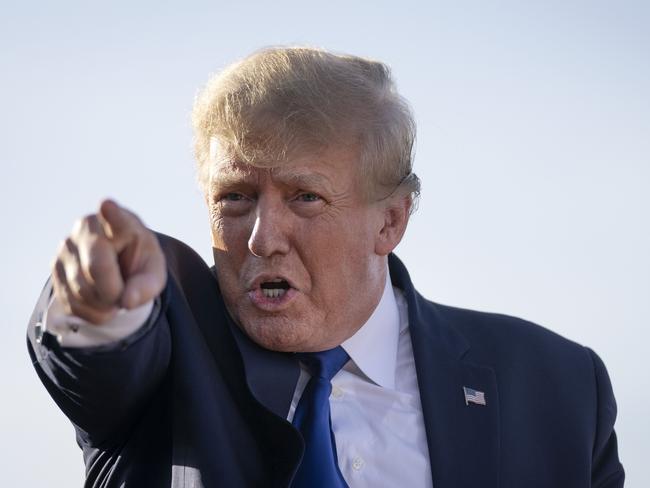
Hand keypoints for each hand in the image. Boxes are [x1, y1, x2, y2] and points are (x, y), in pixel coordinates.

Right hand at [51, 199, 166, 323]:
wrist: (119, 267)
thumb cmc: (139, 264)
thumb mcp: (153, 273)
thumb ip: (146, 286)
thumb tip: (127, 301)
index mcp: (118, 221)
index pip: (113, 217)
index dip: (111, 214)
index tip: (107, 206)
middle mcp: (85, 229)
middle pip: (95, 267)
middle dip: (113, 291)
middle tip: (126, 295)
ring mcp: (66, 248)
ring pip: (81, 288)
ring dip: (103, 304)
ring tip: (116, 295)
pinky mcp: (55, 269)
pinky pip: (71, 302)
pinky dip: (91, 312)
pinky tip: (102, 303)